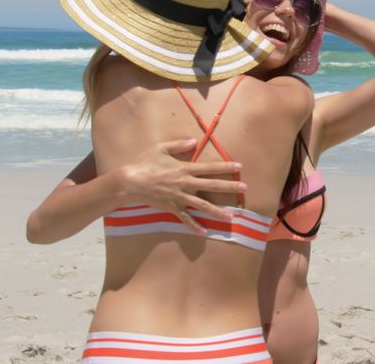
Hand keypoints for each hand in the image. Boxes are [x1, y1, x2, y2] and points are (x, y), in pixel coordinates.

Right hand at [108, 139, 245, 235]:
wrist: (130, 182)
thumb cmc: (145, 163)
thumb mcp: (161, 149)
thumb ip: (178, 145)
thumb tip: (194, 141)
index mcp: (184, 169)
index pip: (209, 167)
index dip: (225, 167)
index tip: (239, 167)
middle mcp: (185, 184)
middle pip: (211, 185)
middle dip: (229, 187)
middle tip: (245, 188)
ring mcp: (179, 197)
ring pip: (202, 205)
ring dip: (217, 211)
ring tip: (230, 216)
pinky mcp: (172, 208)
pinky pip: (185, 219)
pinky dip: (195, 226)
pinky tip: (205, 232)